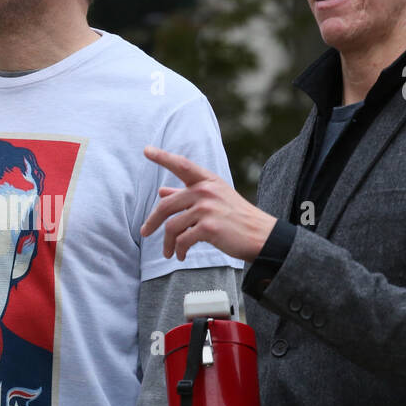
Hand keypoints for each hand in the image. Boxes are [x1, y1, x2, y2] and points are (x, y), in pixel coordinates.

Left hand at [139, 146, 276, 262]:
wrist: (261, 236)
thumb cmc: (235, 218)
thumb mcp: (214, 200)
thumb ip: (187, 194)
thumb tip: (161, 192)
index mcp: (208, 181)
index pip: (182, 165)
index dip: (163, 157)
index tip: (146, 150)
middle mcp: (206, 191)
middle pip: (166, 205)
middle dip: (152, 222)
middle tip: (145, 232)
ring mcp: (208, 208)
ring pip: (172, 226)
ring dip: (167, 243)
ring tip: (169, 252)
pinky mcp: (209, 228)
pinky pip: (183, 240)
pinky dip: (179, 250)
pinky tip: (181, 255)